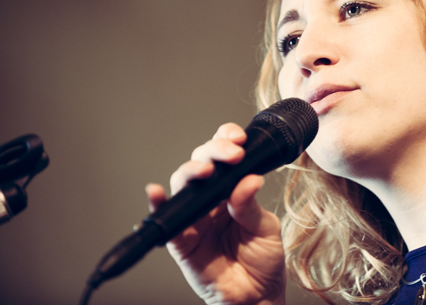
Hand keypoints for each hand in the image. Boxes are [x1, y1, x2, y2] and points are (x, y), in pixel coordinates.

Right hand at [146, 123, 285, 304]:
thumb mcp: (264, 228)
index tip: (238, 139)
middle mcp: (210, 199)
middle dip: (213, 151)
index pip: (224, 156)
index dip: (226, 141)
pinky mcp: (181, 240)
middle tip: (231, 153)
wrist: (256, 296)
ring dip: (191, 172)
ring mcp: (194, 217)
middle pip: (201, 163)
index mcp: (232, 189)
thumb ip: (250, 205)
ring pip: (183, 185)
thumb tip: (247, 179)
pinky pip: (166, 221)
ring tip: (204, 171)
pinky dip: (159, 205)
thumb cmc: (263, 259)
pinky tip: (156, 193)